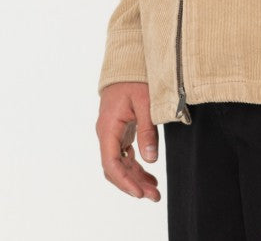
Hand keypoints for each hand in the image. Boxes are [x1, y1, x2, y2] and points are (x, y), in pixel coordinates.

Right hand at [96, 81, 160, 201]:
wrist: (127, 62)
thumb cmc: (135, 78)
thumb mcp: (145, 102)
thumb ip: (147, 131)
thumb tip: (150, 160)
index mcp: (108, 128)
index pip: (112, 163)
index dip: (125, 181)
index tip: (139, 193)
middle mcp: (106, 133)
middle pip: (115, 168)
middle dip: (133, 184)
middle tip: (154, 196)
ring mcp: (112, 133)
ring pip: (120, 164)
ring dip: (135, 178)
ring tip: (154, 191)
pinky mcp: (120, 131)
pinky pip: (125, 155)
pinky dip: (136, 166)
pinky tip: (149, 175)